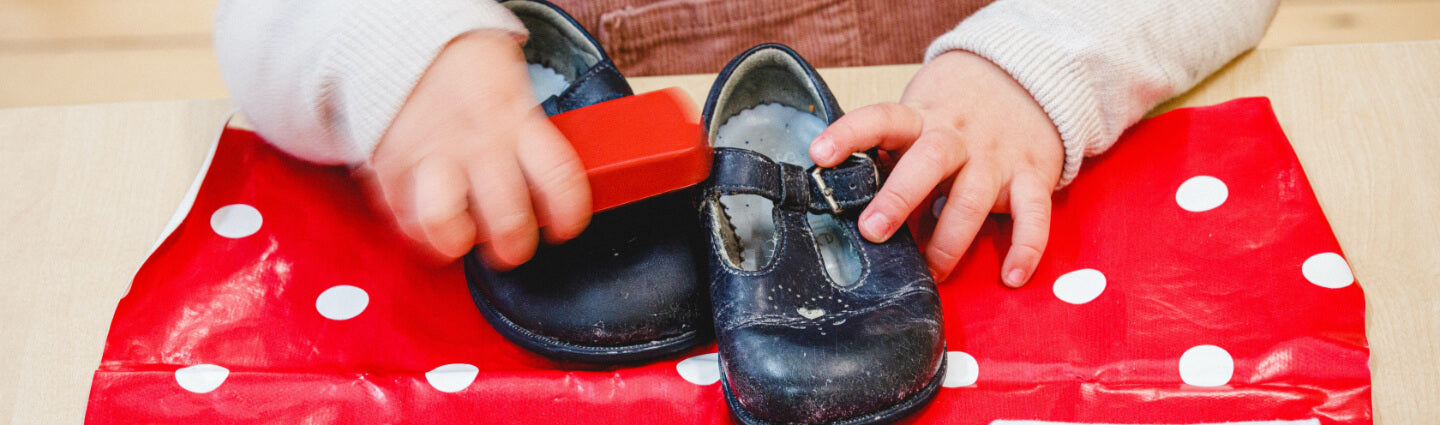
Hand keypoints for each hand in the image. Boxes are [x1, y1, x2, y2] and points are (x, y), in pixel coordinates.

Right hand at [363, 31, 591, 269]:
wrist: (414, 33)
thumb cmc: (472, 69)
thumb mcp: (516, 91)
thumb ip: (530, 139)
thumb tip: (549, 193)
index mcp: (516, 121)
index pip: (559, 179)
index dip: (568, 214)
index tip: (565, 227)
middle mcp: (477, 142)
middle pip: (506, 216)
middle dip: (513, 246)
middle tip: (512, 247)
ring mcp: (431, 154)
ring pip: (443, 221)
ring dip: (455, 241)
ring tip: (461, 240)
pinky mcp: (391, 163)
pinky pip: (401, 215)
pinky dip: (415, 229)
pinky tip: (427, 223)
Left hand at [809, 51, 1062, 286]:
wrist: (1026, 79)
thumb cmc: (957, 113)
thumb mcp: (920, 121)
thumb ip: (895, 158)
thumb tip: (853, 211)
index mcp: (920, 119)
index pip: (881, 119)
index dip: (849, 134)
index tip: (820, 154)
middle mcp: (956, 136)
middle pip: (928, 161)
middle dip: (899, 198)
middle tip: (873, 231)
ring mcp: (996, 157)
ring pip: (972, 199)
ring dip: (949, 241)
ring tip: (931, 273)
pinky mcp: (1032, 175)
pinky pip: (1033, 215)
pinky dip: (1025, 248)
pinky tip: (1010, 277)